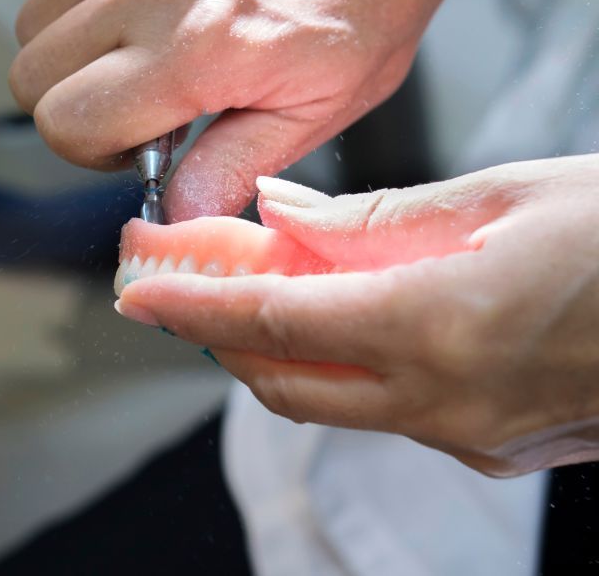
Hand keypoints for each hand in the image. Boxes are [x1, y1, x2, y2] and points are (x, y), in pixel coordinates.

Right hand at [10, 0, 491, 219]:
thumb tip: (178, 210)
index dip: (94, 150)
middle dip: (74, 106)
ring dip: (77, 49)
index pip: (68, 125)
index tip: (138, 143)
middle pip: (31, 75)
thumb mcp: (326, 99)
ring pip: (38, 18)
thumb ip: (237, 163)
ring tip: (146, 45)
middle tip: (136, 101)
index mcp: (202, 46)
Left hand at [115, 155, 598, 475]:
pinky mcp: (491, 446)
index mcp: (442, 326)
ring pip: (328, 400)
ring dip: (275, 350)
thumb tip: (285, 211)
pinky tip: (339, 319)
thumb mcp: (503, 196)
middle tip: (182, 283)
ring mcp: (470, 436)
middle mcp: (446, 401)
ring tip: (249, 289)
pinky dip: (340, 365)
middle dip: (219, 333)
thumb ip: (377, 214)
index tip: (140, 291)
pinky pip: (384, 408)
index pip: (274, 320)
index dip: (193, 305)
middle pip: (283, 378)